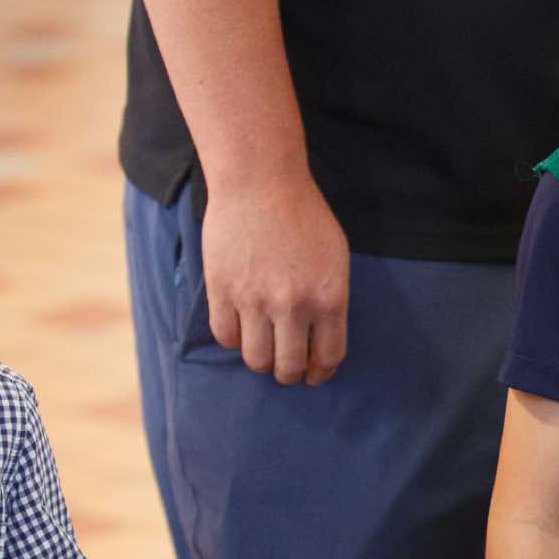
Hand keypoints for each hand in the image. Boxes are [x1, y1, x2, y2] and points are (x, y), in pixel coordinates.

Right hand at [201, 170, 349, 385]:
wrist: (261, 183)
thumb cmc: (304, 217)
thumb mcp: (336, 259)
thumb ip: (331, 299)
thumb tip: (320, 338)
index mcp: (329, 299)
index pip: (328, 356)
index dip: (320, 373)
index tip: (314, 375)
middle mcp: (293, 306)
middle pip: (289, 366)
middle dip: (289, 374)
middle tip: (287, 370)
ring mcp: (255, 300)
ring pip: (256, 358)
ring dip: (261, 361)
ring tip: (264, 351)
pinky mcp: (222, 291)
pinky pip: (226, 336)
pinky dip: (234, 339)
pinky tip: (241, 329)